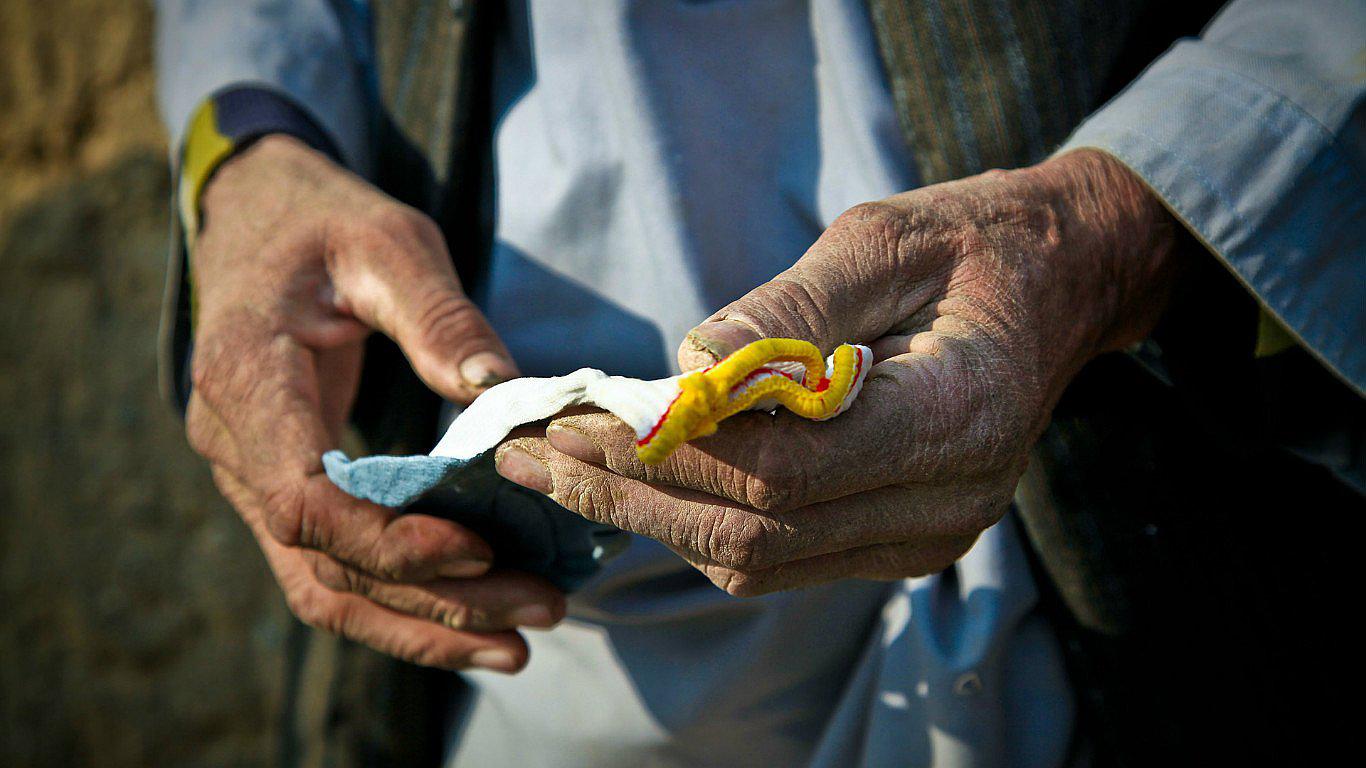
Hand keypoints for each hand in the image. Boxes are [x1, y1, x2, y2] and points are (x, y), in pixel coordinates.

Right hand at [187, 135, 561, 670]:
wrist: (256, 217)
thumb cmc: (323, 222)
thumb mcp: (388, 242)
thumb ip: (439, 316)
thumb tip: (501, 392)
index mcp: (246, 377)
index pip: (301, 498)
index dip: (388, 541)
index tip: (479, 547)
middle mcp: (233, 443)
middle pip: (324, 562)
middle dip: (435, 599)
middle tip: (541, 610)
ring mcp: (250, 475)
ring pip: (323, 585)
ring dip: (421, 626)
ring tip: (519, 644)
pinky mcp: (282, 488)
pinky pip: (328, 569)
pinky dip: (398, 606)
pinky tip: (471, 623)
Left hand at [495, 149, 1181, 595]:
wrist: (1059, 286)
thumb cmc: (973, 245)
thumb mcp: (886, 240)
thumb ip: (793, 309)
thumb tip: (688, 359)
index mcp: (956, 419)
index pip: (785, 469)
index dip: (670, 451)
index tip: (576, 415)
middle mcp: (946, 502)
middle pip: (757, 532)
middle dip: (632, 495)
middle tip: (531, 453)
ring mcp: (925, 537)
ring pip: (758, 560)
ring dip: (650, 516)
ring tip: (559, 465)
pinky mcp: (900, 542)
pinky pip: (780, 556)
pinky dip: (698, 521)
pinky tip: (635, 481)